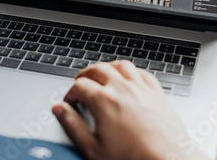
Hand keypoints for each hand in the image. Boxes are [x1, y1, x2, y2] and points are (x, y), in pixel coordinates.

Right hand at [52, 61, 209, 159]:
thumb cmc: (134, 159)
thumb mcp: (93, 149)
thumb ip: (73, 126)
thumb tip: (60, 110)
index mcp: (104, 100)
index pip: (80, 86)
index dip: (70, 93)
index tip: (70, 102)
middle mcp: (122, 88)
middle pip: (98, 69)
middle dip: (86, 74)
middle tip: (81, 83)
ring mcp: (141, 88)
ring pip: (121, 65)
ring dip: (108, 67)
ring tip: (102, 74)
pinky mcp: (156, 92)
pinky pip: (142, 73)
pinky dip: (131, 72)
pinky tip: (129, 78)